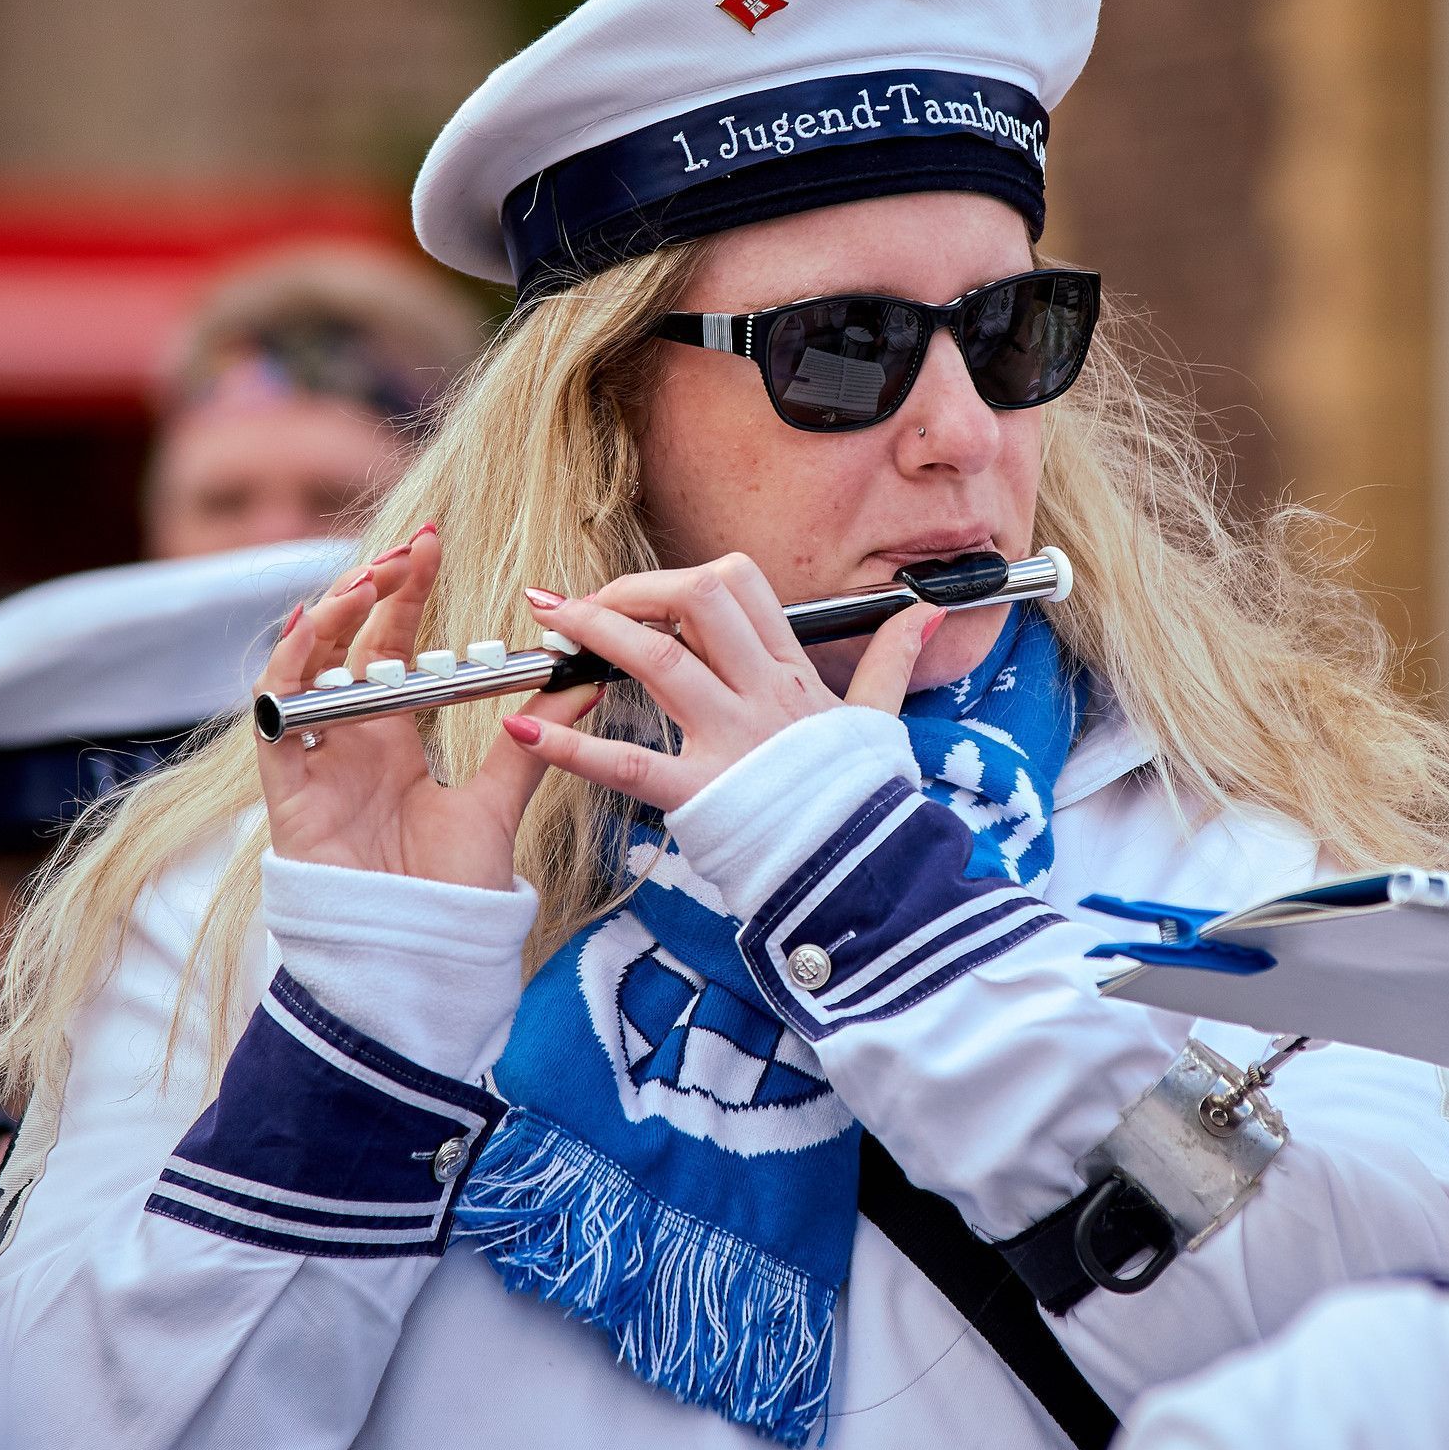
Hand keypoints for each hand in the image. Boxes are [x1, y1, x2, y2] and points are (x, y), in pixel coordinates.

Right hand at [255, 527, 600, 888]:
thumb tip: (585, 680)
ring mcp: (314, 763)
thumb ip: (534, 741)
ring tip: (370, 580)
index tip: (434, 545)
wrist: (422, 960)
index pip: (393, 647)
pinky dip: (286, 674)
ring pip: (301, 669)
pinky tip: (307, 633)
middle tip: (412, 546)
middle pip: (347, 646)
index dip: (405, 597)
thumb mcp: (499, 802)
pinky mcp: (287, 792)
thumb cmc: (452, 895)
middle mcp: (349, 742)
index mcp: (395, 739)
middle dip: (372, 589)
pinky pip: (273, 720)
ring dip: (329, 618)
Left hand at [500, 553, 942, 811]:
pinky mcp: (703, 795)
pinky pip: (627, 761)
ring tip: (546, 627)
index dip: (682, 577)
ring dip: (594, 634)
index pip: (740, 587)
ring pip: (659, 661)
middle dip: (631, 590)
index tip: (643, 596)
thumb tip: (926, 613)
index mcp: (792, 675)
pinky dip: (568, 744)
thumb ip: (891, 659)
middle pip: (697, 601)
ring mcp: (732, 741)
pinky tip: (522, 731)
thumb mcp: (880, 718)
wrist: (867, 872)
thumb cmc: (862, 799)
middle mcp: (760, 695)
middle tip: (577, 603)